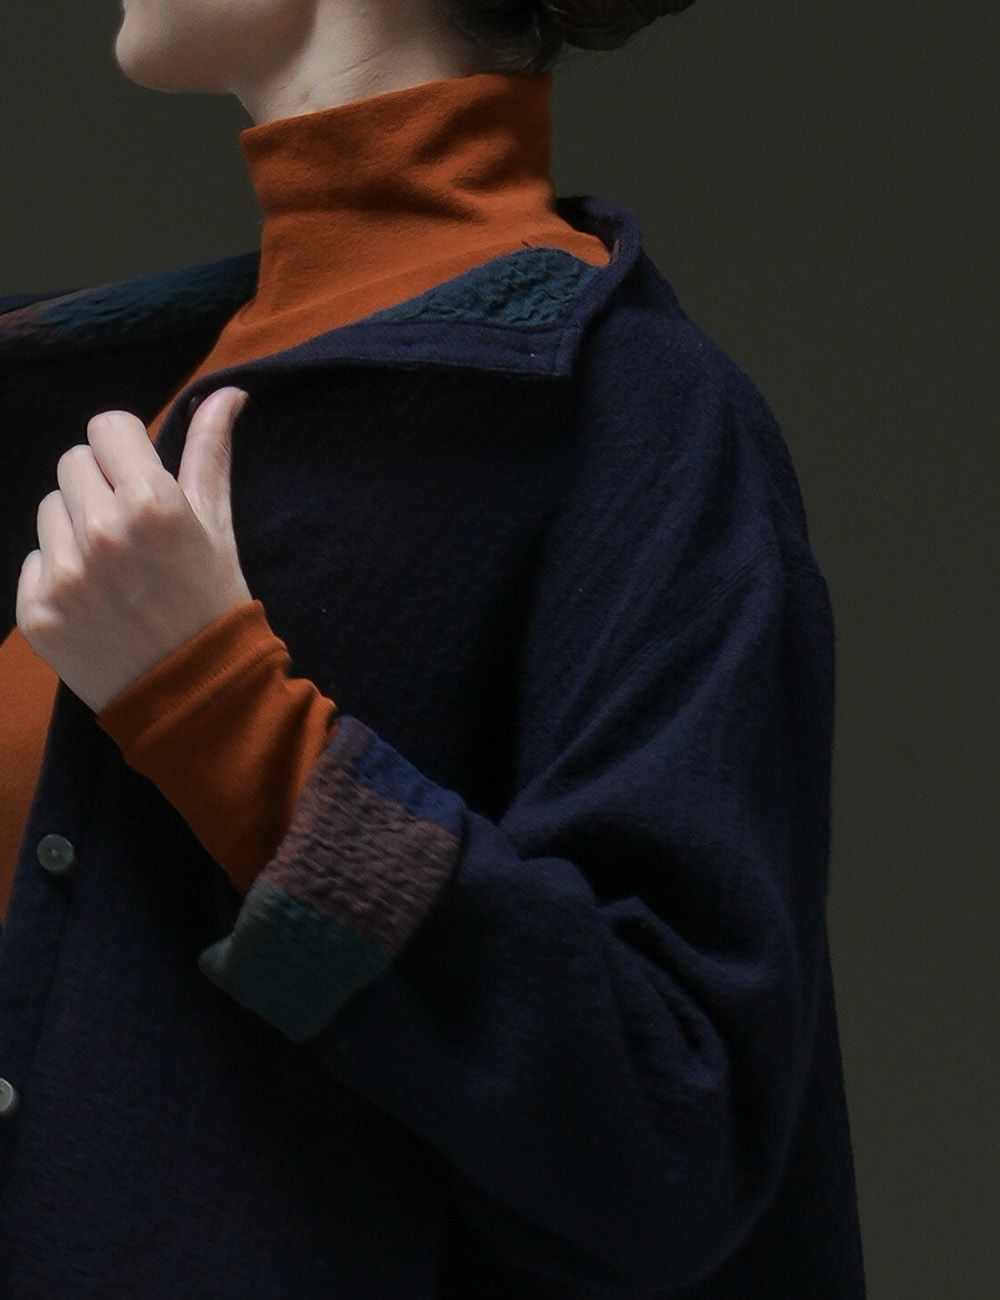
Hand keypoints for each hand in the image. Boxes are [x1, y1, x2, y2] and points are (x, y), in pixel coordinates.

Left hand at [16, 386, 253, 713]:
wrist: (196, 696)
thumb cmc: (214, 603)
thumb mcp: (219, 525)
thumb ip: (211, 453)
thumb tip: (227, 392)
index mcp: (153, 502)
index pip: (108, 426)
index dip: (127, 450)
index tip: (141, 479)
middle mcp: (103, 531)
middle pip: (74, 462)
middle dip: (100, 486)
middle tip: (131, 530)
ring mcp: (64, 573)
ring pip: (50, 508)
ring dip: (76, 528)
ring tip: (114, 569)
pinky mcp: (37, 610)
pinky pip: (34, 560)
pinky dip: (59, 574)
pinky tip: (95, 601)